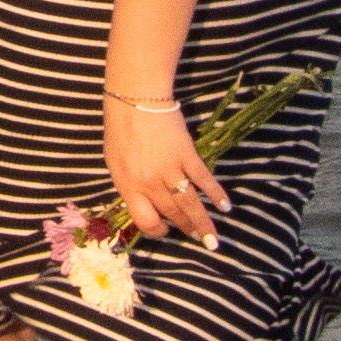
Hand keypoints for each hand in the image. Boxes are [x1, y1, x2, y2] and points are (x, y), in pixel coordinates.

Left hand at [104, 90, 225, 244]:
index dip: (157, 230)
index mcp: (128, 186)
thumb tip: (145, 204)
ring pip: (189, 203)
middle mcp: (149, 182)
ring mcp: (169, 169)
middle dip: (186, 229)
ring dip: (203, 223)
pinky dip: (215, 193)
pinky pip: (203, 179)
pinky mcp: (186, 154)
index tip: (166, 230)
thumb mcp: (115, 163)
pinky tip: (225, 206)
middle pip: (172, 214)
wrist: (135, 99)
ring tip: (213, 239)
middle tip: (199, 240)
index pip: (145, 221)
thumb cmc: (120, 130)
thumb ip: (130, 185)